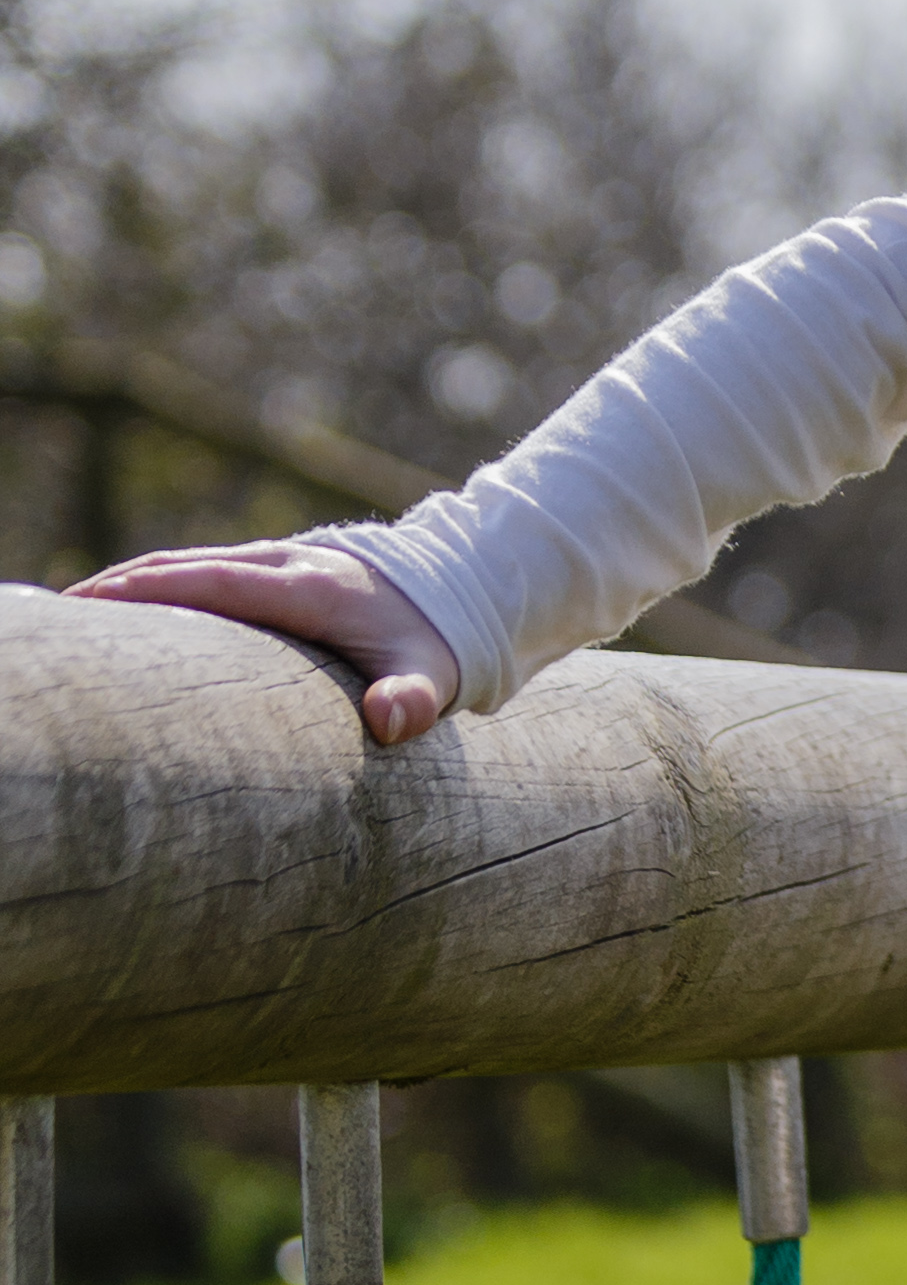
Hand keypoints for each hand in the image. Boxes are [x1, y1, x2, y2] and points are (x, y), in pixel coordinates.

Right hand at [66, 536, 465, 744]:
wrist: (465, 588)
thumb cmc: (440, 643)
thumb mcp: (436, 676)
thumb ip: (415, 700)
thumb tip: (391, 723)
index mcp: (308, 588)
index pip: (215, 585)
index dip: (155, 593)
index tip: (96, 604)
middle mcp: (285, 564)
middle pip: (187, 568)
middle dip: (124, 586)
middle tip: (65, 614)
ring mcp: (278, 562)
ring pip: (192, 564)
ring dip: (136, 582)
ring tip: (80, 612)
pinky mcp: (277, 570)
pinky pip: (208, 571)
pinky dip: (166, 583)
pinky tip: (135, 610)